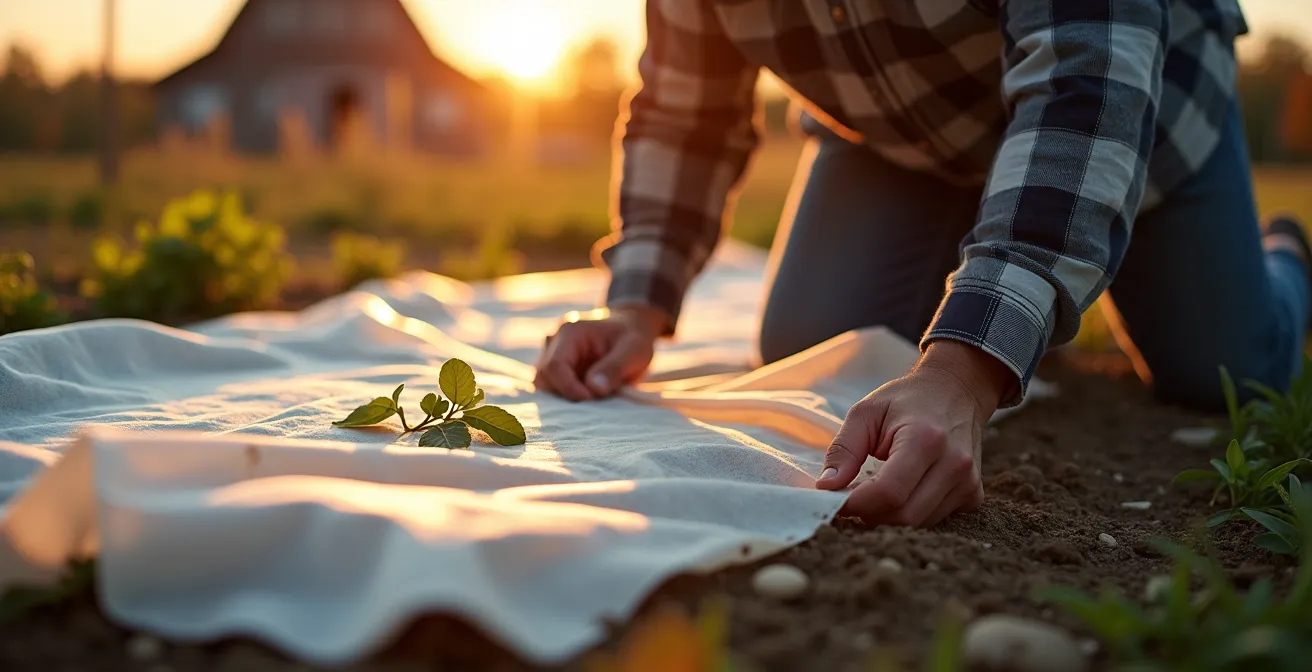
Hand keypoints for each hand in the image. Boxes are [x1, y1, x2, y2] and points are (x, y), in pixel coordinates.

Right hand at [534, 306, 666, 399]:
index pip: (554, 366)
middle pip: (544, 378)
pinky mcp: (556, 370)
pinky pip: (552, 390)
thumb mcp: (634, 349)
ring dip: (565, 398)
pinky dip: (567, 398)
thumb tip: (594, 390)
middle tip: (596, 400)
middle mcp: (554, 343)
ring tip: (594, 398)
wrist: (630, 329)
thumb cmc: (633, 337)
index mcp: (570, 332)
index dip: (569, 388)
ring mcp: (551, 356)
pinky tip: (589, 397)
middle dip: (566, 395)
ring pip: (545, 387)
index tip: (591, 399)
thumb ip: (615, 367)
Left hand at [815, 341, 1014, 526]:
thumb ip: (844, 450)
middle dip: (870, 515)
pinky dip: (912, 514)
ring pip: (919, 524)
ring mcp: (968, 482)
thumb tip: (826, 487)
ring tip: (875, 492)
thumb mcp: (866, 413)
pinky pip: (935, 520)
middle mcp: (953, 464)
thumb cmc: (906, 400)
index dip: (856, 504)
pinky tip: (903, 491)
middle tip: (851, 499)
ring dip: (890, 517)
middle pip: (904, 516)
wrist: (956, 390)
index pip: (889, 493)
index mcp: (925, 439)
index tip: (835, 500)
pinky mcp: (973, 494)